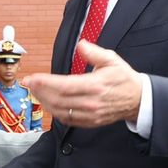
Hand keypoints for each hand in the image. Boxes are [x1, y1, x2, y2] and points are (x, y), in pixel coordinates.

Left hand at [23, 40, 141, 127]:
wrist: (138, 100)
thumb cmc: (124, 78)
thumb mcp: (112, 60)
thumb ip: (94, 52)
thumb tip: (81, 44)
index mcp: (95, 85)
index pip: (63, 85)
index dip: (44, 82)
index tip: (31, 78)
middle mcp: (91, 102)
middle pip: (57, 100)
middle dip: (39, 91)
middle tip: (28, 83)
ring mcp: (90, 115)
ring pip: (59, 111)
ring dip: (44, 102)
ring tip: (35, 91)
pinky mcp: (90, 122)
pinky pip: (67, 120)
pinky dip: (54, 112)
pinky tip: (48, 103)